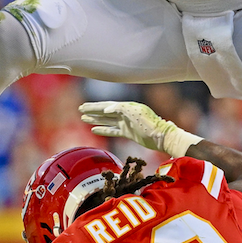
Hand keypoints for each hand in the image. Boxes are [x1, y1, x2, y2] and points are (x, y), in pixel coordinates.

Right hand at [78, 101, 201, 156]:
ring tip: (84, 118)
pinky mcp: (128, 133)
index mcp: (126, 107)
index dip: (94, 107)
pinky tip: (95, 130)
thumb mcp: (134, 113)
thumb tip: (106, 109)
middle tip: (80, 110)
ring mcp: (126, 123)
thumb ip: (120, 109)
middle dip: (93, 111)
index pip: (106, 106)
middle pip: (105, 111)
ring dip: (96, 119)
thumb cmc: (150, 123)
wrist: (161, 137)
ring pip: (107, 120)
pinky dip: (104, 129)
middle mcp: (124, 114)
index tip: (83, 107)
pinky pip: (113, 130)